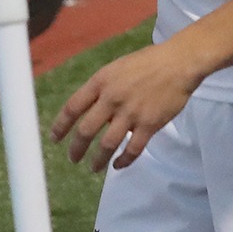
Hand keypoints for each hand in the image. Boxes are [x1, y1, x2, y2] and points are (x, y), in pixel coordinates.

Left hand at [49, 40, 205, 171]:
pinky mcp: (149, 124)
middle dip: (76, 148)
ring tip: (93, 168)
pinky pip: (133, 149)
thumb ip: (103, 90)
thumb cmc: (147, 63)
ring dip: (98, 159)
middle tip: (72, 158)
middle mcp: (112, 98)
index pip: (73, 107)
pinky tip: (118, 165)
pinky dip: (124, 160)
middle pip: (86, 130)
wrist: (178, 63)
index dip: (61, 125)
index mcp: (101, 81)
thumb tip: (95, 115)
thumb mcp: (116, 69)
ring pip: (107, 144)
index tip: (54, 138)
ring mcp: (130, 113)